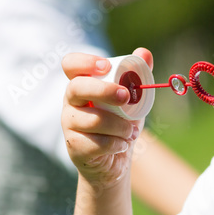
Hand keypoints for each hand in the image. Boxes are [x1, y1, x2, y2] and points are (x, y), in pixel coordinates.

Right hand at [61, 47, 153, 190]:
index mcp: (82, 85)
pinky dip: (116, 144)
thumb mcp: (132, 99)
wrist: (114, 161)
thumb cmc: (119, 124)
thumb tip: (144, 52)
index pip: (70, 65)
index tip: (106, 66)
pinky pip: (97, 143)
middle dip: (104, 90)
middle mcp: (70, 103)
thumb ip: (138, 75)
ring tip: (131, 132)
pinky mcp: (75, 148)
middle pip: (76, 88)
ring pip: (92, 120)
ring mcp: (69, 126)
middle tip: (126, 96)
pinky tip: (122, 145)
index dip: (84, 62)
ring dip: (120, 126)